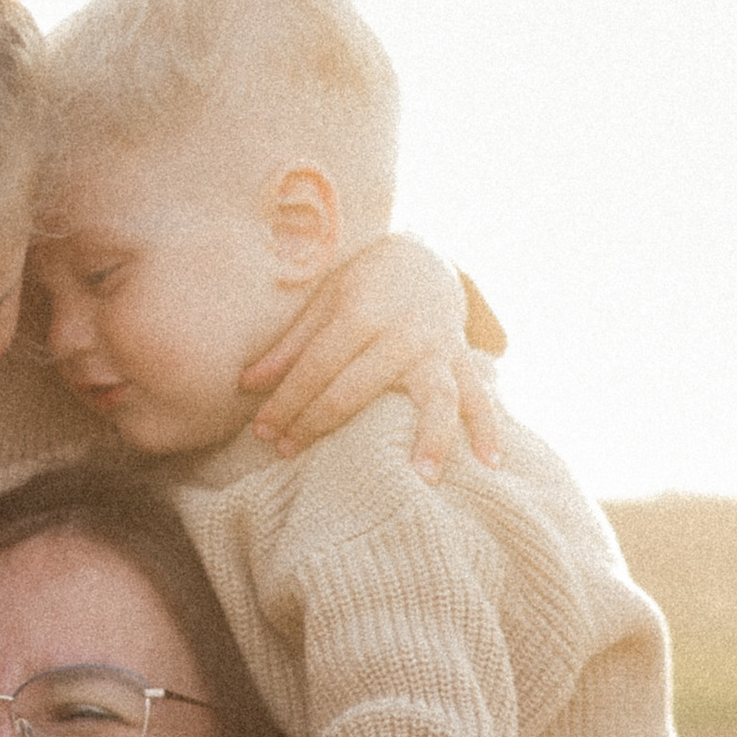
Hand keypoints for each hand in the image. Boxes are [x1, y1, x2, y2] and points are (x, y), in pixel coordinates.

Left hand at [240, 236, 502, 479]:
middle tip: (285, 454)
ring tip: (423, 479)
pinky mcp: (463, 360)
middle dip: (317, 424)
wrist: (425, 257)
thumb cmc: (364, 285)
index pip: (316, 366)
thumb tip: (246, 385)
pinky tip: (490, 463)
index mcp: (362, 312)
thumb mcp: (325, 303)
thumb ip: (289, 346)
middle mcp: (403, 332)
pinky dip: (489, 429)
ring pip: (436, 397)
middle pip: (356, 389)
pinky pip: (480, 398)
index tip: (261, 432)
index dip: (286, 401)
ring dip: (431, 439)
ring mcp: (438, 348)